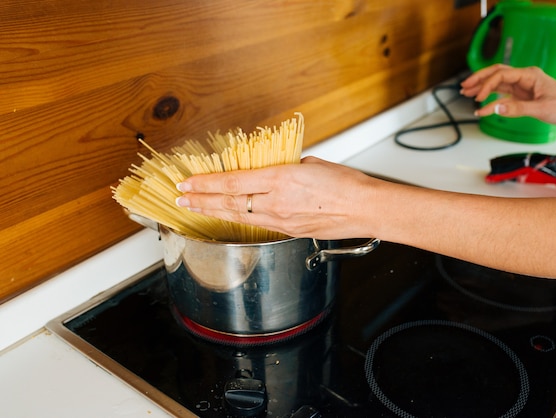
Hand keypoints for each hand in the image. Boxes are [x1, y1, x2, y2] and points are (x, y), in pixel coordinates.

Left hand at [175, 156, 378, 238]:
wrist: (366, 208)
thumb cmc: (347, 185)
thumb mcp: (312, 164)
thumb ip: (287, 168)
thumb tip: (275, 172)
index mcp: (281, 179)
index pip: (233, 181)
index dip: (206, 183)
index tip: (188, 182)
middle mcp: (276, 202)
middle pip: (229, 203)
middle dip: (201, 200)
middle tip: (182, 198)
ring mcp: (281, 221)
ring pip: (239, 217)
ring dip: (215, 212)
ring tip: (196, 208)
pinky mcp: (289, 232)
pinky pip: (257, 225)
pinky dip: (238, 220)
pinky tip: (228, 217)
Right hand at [460, 64, 555, 126]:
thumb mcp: (542, 109)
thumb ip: (517, 109)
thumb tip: (496, 109)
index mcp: (530, 75)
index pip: (501, 75)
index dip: (487, 85)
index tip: (478, 97)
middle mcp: (524, 78)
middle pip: (496, 73)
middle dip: (479, 79)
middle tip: (464, 86)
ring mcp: (523, 87)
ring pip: (497, 83)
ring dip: (482, 87)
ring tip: (466, 92)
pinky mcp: (523, 96)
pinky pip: (503, 96)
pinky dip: (491, 101)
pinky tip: (482, 108)